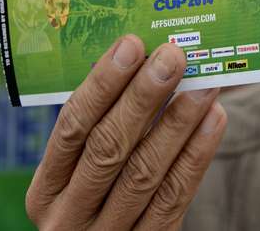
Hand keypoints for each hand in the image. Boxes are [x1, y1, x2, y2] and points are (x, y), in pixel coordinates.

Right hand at [26, 35, 226, 229]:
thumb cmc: (103, 197)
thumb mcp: (85, 174)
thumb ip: (106, 128)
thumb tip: (148, 63)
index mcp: (46, 190)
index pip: (72, 129)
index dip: (102, 85)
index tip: (131, 45)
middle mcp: (69, 216)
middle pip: (108, 148)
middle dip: (143, 97)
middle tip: (172, 57)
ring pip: (145, 172)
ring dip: (179, 121)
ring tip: (203, 84)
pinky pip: (175, 196)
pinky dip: (197, 153)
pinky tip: (213, 119)